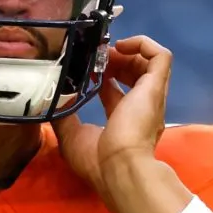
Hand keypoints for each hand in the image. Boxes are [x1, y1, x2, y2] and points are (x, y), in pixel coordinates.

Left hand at [52, 35, 190, 212]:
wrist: (120, 168)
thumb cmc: (97, 160)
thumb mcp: (70, 135)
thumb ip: (62, 114)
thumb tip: (51, 98)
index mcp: (122, 121)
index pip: (115, 91)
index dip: (102, 76)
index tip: (85, 68)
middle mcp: (140, 107)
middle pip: (133, 74)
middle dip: (115, 61)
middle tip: (96, 57)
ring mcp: (151, 96)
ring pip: (148, 63)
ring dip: (126, 52)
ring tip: (107, 52)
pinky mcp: (155, 86)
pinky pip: (161, 57)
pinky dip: (143, 44)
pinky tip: (122, 46)